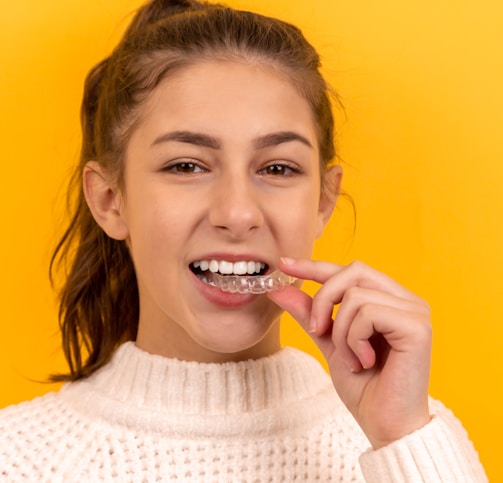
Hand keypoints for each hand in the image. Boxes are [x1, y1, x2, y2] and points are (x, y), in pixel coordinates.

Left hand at [267, 258, 431, 448]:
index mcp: (389, 299)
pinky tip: (365, 361)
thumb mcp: (329, 341)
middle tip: (318, 331)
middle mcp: (406, 299)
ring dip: (341, 332)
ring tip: (352, 359)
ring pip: (355, 296)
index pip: (350, 270)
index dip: (316, 265)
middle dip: (325, 299)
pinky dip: (354, 339)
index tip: (284, 264)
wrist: (385, 426)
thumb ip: (310, 313)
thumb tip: (280, 288)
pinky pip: (367, 313)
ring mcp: (415, 311)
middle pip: (354, 271)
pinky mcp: (417, 326)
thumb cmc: (364, 386)